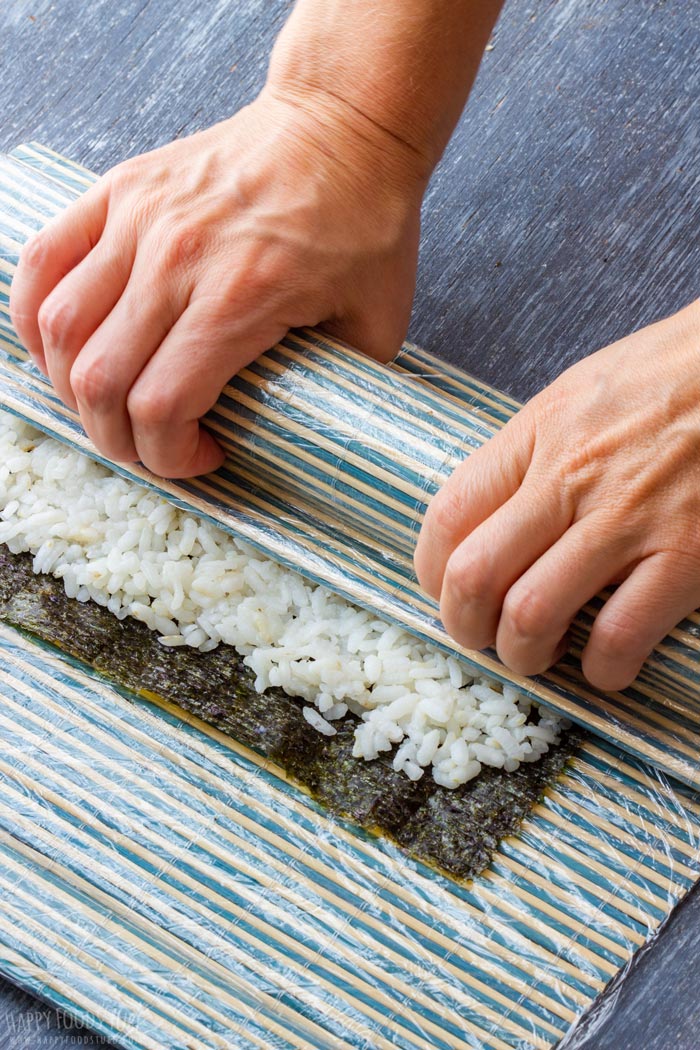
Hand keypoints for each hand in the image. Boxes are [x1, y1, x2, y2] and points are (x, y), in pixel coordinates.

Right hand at [10, 87, 424, 476]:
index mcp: (240, 299)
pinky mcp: (119, 190)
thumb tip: (301, 433)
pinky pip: (43, 261)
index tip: (202, 457)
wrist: (343, 123)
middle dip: (118, 439)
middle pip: (99, 381)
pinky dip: (35, 316)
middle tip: (150, 445)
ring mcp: (139, 220)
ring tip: (107, 404)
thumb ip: (335, 388)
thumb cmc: (364, 223)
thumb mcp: (377, 324)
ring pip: (59, 329)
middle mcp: (177, 261)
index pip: (160, 407)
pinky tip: (60, 347)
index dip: (168, 457)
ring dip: (71, 387)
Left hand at [414, 300, 699, 691]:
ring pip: (532, 615)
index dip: (429, 570)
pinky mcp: (685, 556)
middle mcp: (571, 478)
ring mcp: (628, 520)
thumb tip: (489, 513)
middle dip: (463, 625)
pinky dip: (602, 668)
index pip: (448, 514)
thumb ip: (530, 451)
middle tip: (481, 636)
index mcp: (539, 433)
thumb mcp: (579, 393)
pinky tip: (604, 662)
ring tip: (539, 651)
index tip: (442, 589)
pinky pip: (619, 636)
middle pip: (474, 575)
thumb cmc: (671, 376)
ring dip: (523, 653)